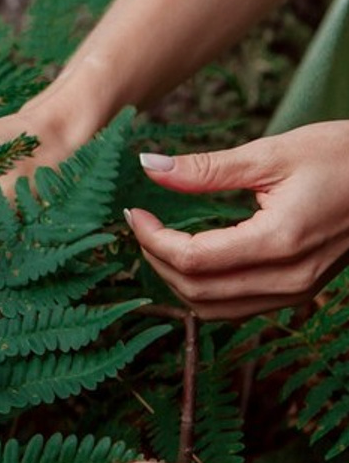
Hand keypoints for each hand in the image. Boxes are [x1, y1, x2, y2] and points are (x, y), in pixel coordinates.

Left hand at [128, 122, 348, 319]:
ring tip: (161, 244)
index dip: (153, 240)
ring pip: (210, 308)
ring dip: (176, 281)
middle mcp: (286, 279)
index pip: (193, 259)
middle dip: (157, 261)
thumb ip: (206, 169)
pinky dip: (203, 290)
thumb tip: (149, 169)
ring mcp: (294, 293)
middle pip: (195, 291)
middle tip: (143, 227)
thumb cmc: (346, 156)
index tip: (135, 214)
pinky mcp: (296, 295)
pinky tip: (194, 259)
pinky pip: (233, 308)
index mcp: (280, 241)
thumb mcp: (274, 153)